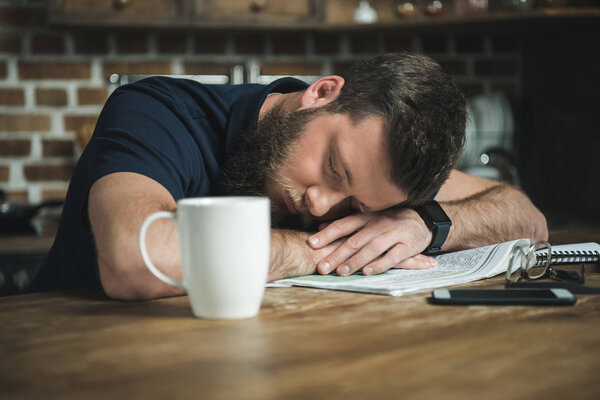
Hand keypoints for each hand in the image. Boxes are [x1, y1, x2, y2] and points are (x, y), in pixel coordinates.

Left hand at [307, 208, 437, 275]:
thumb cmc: (389, 222)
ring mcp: (394, 234)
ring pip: (372, 248)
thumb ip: (346, 224)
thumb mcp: (369, 219)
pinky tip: (367, 272)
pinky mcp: (408, 245)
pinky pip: (392, 256)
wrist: (423, 221)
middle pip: (355, 240)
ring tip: (341, 272)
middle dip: (337, 254)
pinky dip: (379, 264)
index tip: (311, 244)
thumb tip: (321, 229)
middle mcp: (379, 223)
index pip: (344, 225)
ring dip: (355, 261)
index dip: (328, 234)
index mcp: (368, 217)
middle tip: (322, 267)